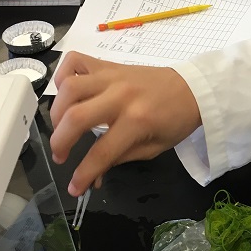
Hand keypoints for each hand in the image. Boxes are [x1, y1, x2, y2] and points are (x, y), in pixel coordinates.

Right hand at [49, 52, 201, 196]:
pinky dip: (63, 75)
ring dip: (56, 111)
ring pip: (69, 88)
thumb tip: (93, 176)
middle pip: (76, 117)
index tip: (73, 188)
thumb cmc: (176, 121)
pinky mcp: (108, 64)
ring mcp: (112, 76)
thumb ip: (120, 159)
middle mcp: (121, 95)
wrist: (193, 89)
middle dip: (59, 142)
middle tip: (61, 156)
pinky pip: (75, 62)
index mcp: (137, 120)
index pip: (101, 152)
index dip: (83, 174)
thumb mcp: (153, 148)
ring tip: (61, 127)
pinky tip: (66, 93)